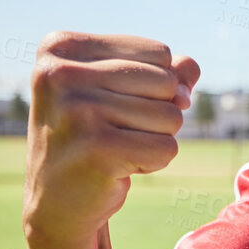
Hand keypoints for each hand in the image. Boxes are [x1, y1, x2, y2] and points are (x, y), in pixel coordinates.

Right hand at [25, 33, 199, 245]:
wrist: (56, 200)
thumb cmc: (92, 135)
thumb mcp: (121, 91)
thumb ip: (165, 70)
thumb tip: (192, 67)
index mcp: (60, 47)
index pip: (159, 52)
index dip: (154, 83)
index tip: (111, 103)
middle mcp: (60, 74)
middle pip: (167, 82)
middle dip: (158, 112)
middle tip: (115, 131)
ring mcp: (77, 111)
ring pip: (172, 116)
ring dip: (155, 138)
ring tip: (115, 148)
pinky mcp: (97, 149)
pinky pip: (167, 148)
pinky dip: (153, 162)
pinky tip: (117, 168)